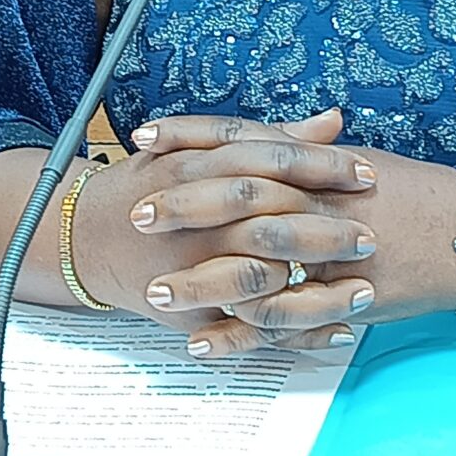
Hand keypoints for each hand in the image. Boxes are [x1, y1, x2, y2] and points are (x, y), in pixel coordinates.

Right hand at [68, 110, 380, 344]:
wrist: (86, 236)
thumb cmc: (152, 186)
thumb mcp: (200, 150)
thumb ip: (270, 138)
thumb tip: (332, 122)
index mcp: (196, 166)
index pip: (269, 161)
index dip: (321, 167)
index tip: (366, 173)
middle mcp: (192, 217)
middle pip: (268, 219)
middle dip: (324, 230)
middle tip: (370, 235)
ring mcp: (189, 267)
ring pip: (261, 278)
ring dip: (316, 288)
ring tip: (365, 289)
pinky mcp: (190, 310)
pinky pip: (247, 328)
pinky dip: (292, 332)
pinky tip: (336, 331)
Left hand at [124, 112, 455, 358]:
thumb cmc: (414, 195)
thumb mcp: (355, 162)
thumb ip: (300, 150)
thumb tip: (250, 137)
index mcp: (321, 164)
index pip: (245, 141)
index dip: (191, 137)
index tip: (144, 137)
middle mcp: (323, 203)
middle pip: (242, 200)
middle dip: (184, 207)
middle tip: (134, 212)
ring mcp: (334, 255)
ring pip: (257, 267)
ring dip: (201, 281)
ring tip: (153, 290)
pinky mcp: (345, 299)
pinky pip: (286, 322)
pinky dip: (242, 336)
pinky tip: (204, 344)